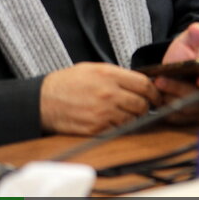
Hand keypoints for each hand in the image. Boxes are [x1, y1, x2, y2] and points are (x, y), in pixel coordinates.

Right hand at [40, 62, 158, 134]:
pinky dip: (119, 128)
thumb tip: (141, 81)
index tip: (156, 96)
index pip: (144, 84)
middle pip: (141, 104)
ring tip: (126, 115)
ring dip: (133, 118)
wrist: (43, 100)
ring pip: (132, 119)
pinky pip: (118, 130)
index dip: (154, 92)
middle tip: (142, 107)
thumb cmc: (68, 82)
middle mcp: (109, 94)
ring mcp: (102, 113)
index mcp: (110, 75)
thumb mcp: (94, 69)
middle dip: (145, 107)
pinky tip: (114, 122)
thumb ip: (118, 74)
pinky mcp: (95, 129)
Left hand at [156, 22, 198, 121]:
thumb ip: (194, 36)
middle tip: (161, 80)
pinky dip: (166, 110)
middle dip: (179, 89)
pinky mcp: (186, 118)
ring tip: (156, 87)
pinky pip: (177, 118)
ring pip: (186, 108)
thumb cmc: (186, 56)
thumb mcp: (188, 42)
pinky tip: (157, 100)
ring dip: (170, 98)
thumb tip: (198, 29)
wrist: (177, 70)